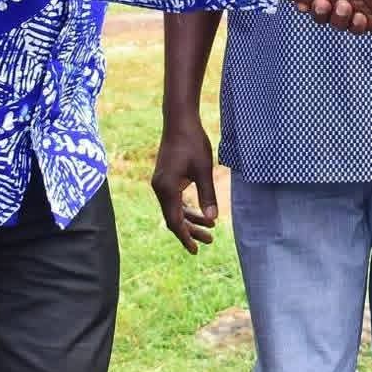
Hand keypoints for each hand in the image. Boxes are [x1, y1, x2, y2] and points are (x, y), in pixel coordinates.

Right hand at [152, 119, 218, 253]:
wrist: (180, 121)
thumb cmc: (193, 142)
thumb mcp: (204, 170)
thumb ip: (208, 195)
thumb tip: (212, 220)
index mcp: (166, 188)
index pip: (174, 221)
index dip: (186, 236)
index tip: (196, 250)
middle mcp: (159, 188)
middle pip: (173, 218)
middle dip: (191, 231)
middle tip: (209, 241)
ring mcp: (160, 183)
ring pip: (174, 209)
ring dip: (190, 219)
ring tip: (210, 229)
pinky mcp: (165, 178)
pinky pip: (174, 199)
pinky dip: (186, 207)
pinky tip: (200, 212)